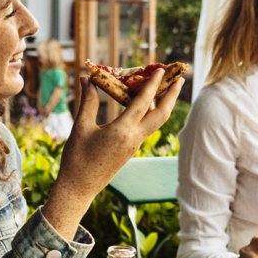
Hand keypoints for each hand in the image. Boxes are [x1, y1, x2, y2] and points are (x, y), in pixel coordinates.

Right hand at [41, 71, 182, 237]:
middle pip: (161, 114)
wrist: (80, 187)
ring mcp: (134, 145)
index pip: (143, 102)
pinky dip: (151, 113)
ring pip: (156, 122)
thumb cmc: (77, 158)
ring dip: (165, 104)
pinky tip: (148, 105)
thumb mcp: (81, 127)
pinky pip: (146, 128)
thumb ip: (87, 102)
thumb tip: (87, 78)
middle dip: (172, 95)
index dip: (152, 84)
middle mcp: (134, 138)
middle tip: (179, 78)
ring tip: (169, 88)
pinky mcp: (131, 150)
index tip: (160, 69)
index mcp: (122, 131)